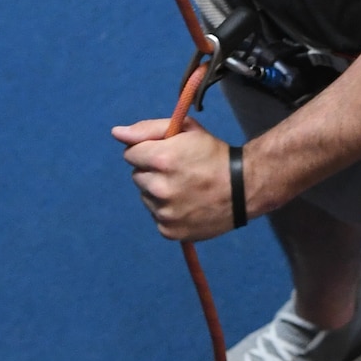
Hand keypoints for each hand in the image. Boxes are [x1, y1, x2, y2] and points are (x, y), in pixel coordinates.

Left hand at [111, 115, 236, 240]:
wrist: (243, 188)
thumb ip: (147, 129)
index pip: (130, 154)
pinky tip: (187, 204)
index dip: (147, 151)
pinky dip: (167, 211)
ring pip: (146, 197)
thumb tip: (116, 133)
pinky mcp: (169, 231)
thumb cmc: (214, 154)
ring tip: (184, 188)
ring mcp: (164, 212)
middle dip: (152, 171)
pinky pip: (156, 216)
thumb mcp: (186, 130)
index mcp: (161, 159)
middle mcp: (159, 188)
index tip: (164, 153)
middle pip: (137, 176)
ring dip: (158, 191)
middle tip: (178, 171)